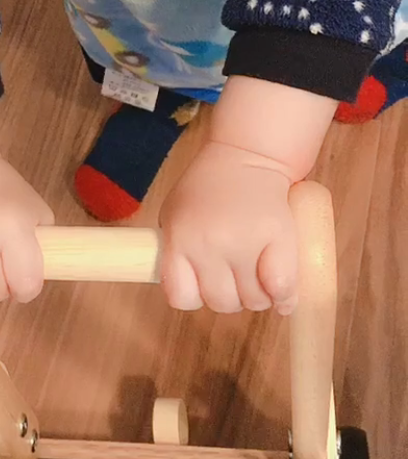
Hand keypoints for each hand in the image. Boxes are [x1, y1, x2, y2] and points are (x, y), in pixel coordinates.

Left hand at [159, 140, 297, 314]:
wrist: (247, 156)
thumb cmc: (209, 187)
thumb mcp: (176, 213)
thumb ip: (175, 251)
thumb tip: (189, 294)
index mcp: (180, 238)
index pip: (181, 296)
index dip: (194, 295)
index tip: (203, 284)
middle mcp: (210, 243)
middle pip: (221, 302)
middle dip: (230, 296)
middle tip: (237, 275)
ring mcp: (245, 241)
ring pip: (253, 300)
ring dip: (258, 296)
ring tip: (259, 275)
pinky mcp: (279, 236)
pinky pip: (281, 287)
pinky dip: (284, 297)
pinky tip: (282, 293)